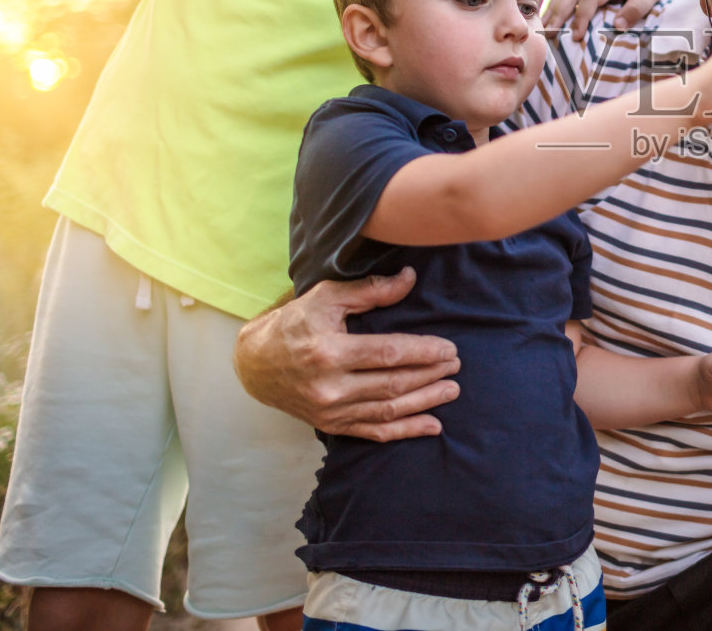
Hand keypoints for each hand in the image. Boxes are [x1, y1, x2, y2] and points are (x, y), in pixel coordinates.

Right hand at [233, 269, 461, 441]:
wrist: (255, 363)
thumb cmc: (293, 324)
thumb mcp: (325, 298)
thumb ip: (370, 290)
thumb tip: (409, 279)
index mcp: (328, 352)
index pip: (387, 354)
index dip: (423, 352)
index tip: (449, 349)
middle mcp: (330, 387)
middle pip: (392, 383)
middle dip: (430, 375)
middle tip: (456, 366)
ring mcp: (330, 411)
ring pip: (388, 410)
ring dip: (425, 402)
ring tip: (451, 391)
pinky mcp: (332, 426)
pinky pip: (374, 432)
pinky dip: (406, 431)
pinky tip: (432, 425)